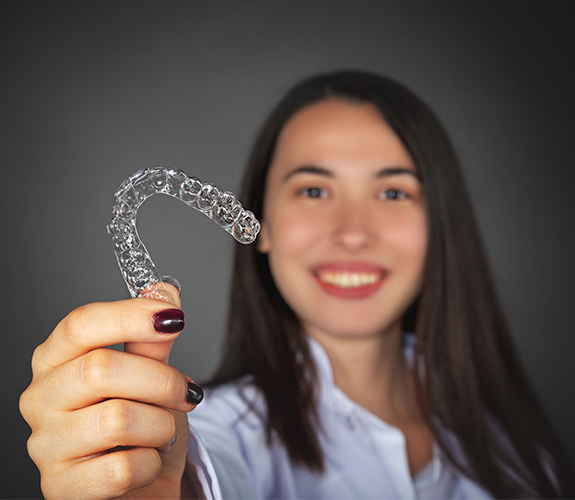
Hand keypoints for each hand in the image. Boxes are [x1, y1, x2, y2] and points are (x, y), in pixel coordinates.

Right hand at [19, 284, 200, 498]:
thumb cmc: (142, 426)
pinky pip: (121, 469)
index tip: (174, 316)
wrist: (141, 486)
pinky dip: (151, 462)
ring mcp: (45, 445)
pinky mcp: (61, 489)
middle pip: (101, 368)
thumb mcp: (151, 376)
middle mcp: (41, 398)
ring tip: (163, 430)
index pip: (80, 323)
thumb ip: (152, 337)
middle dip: (161, 380)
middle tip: (188, 392)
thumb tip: (164, 292)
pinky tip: (147, 460)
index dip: (130, 316)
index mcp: (56, 360)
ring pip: (117, 419)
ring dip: (161, 424)